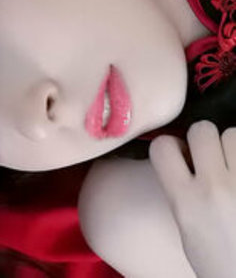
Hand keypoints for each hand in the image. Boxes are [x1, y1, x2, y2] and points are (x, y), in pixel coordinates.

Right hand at [149, 121, 235, 277]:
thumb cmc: (220, 262)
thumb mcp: (187, 227)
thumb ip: (181, 189)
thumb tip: (184, 155)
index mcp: (187, 201)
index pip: (163, 146)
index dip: (170, 146)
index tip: (178, 154)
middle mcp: (216, 188)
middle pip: (202, 130)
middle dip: (205, 140)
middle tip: (211, 158)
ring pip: (234, 134)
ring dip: (232, 146)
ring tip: (234, 168)